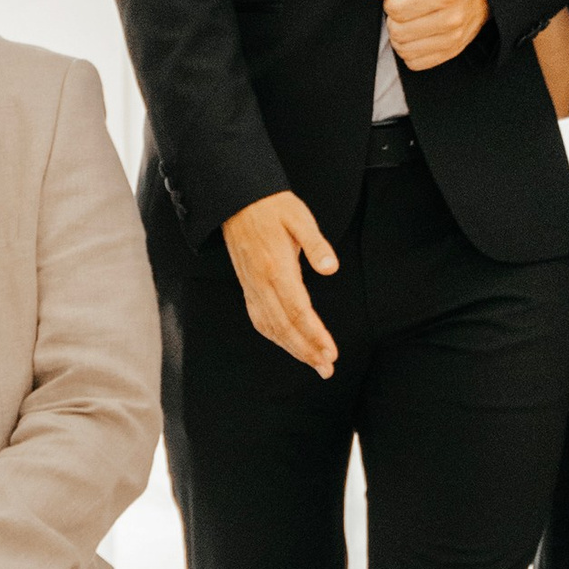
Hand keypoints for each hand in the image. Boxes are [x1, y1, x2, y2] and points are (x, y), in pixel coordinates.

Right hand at [223, 190, 339, 376]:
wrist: (237, 200)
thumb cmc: (272, 207)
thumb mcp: (300, 218)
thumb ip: (316, 245)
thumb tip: (331, 269)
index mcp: (276, 267)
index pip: (298, 311)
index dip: (315, 335)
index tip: (331, 352)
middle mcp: (261, 283)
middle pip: (285, 327)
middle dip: (307, 351)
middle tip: (328, 369)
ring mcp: (251, 287)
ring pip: (271, 327)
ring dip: (293, 349)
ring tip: (314, 364)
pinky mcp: (248, 287)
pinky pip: (259, 319)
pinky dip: (275, 337)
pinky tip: (288, 345)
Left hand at [370, 0, 489, 71]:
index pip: (396, 9)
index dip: (390, 0)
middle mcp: (452, 19)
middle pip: (398, 31)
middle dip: (393, 19)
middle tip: (404, 7)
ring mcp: (453, 38)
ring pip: (404, 50)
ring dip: (399, 36)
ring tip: (410, 20)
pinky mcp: (452, 51)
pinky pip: (416, 63)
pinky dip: (410, 51)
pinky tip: (416, 35)